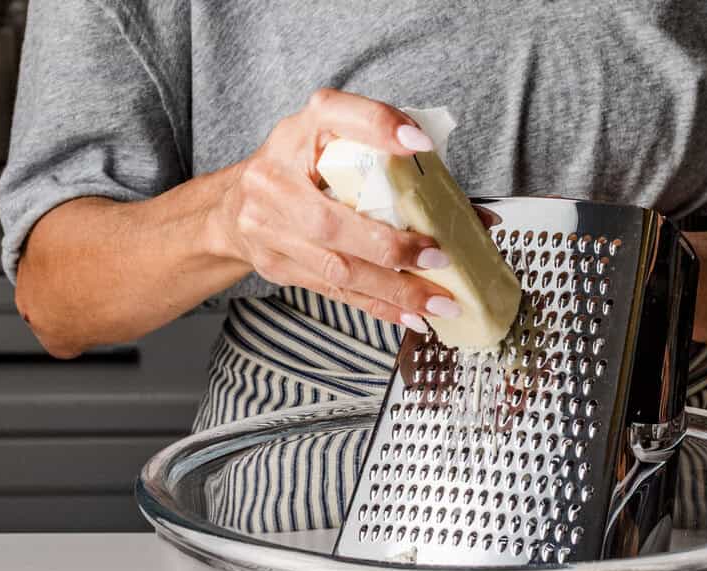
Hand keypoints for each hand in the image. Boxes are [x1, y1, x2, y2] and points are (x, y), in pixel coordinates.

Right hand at [211, 89, 461, 332]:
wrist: (234, 207)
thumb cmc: (301, 169)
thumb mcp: (336, 142)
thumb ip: (394, 164)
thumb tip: (472, 212)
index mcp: (300, 132)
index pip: (337, 118)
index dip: (378, 128)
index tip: (419, 144)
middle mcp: (275, 178)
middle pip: (333, 222)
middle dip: (392, 247)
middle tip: (440, 258)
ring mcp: (270, 228)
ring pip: (338, 269)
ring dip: (395, 290)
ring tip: (438, 302)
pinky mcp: (278, 266)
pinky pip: (336, 291)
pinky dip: (379, 306)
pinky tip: (410, 316)